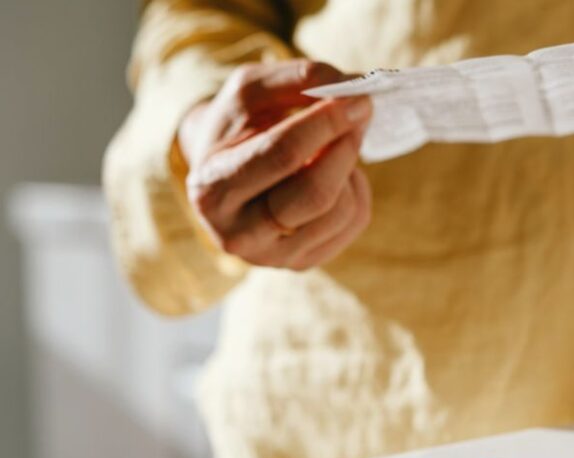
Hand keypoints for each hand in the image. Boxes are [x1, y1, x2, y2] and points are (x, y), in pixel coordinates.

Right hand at [179, 60, 372, 269]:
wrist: (223, 173)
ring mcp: (272, 256)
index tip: (357, 97)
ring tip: (335, 145)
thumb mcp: (250, 90)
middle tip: (361, 112)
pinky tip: (335, 174)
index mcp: (211, 188)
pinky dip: (356, 189)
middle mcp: (236, 234)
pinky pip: (353, 223)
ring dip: (350, 168)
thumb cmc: (237, 128)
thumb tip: (351, 87)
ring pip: (340, 211)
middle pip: (315, 194)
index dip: (325, 124)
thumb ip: (295, 79)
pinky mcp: (303, 262)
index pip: (281, 156)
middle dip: (345, 147)